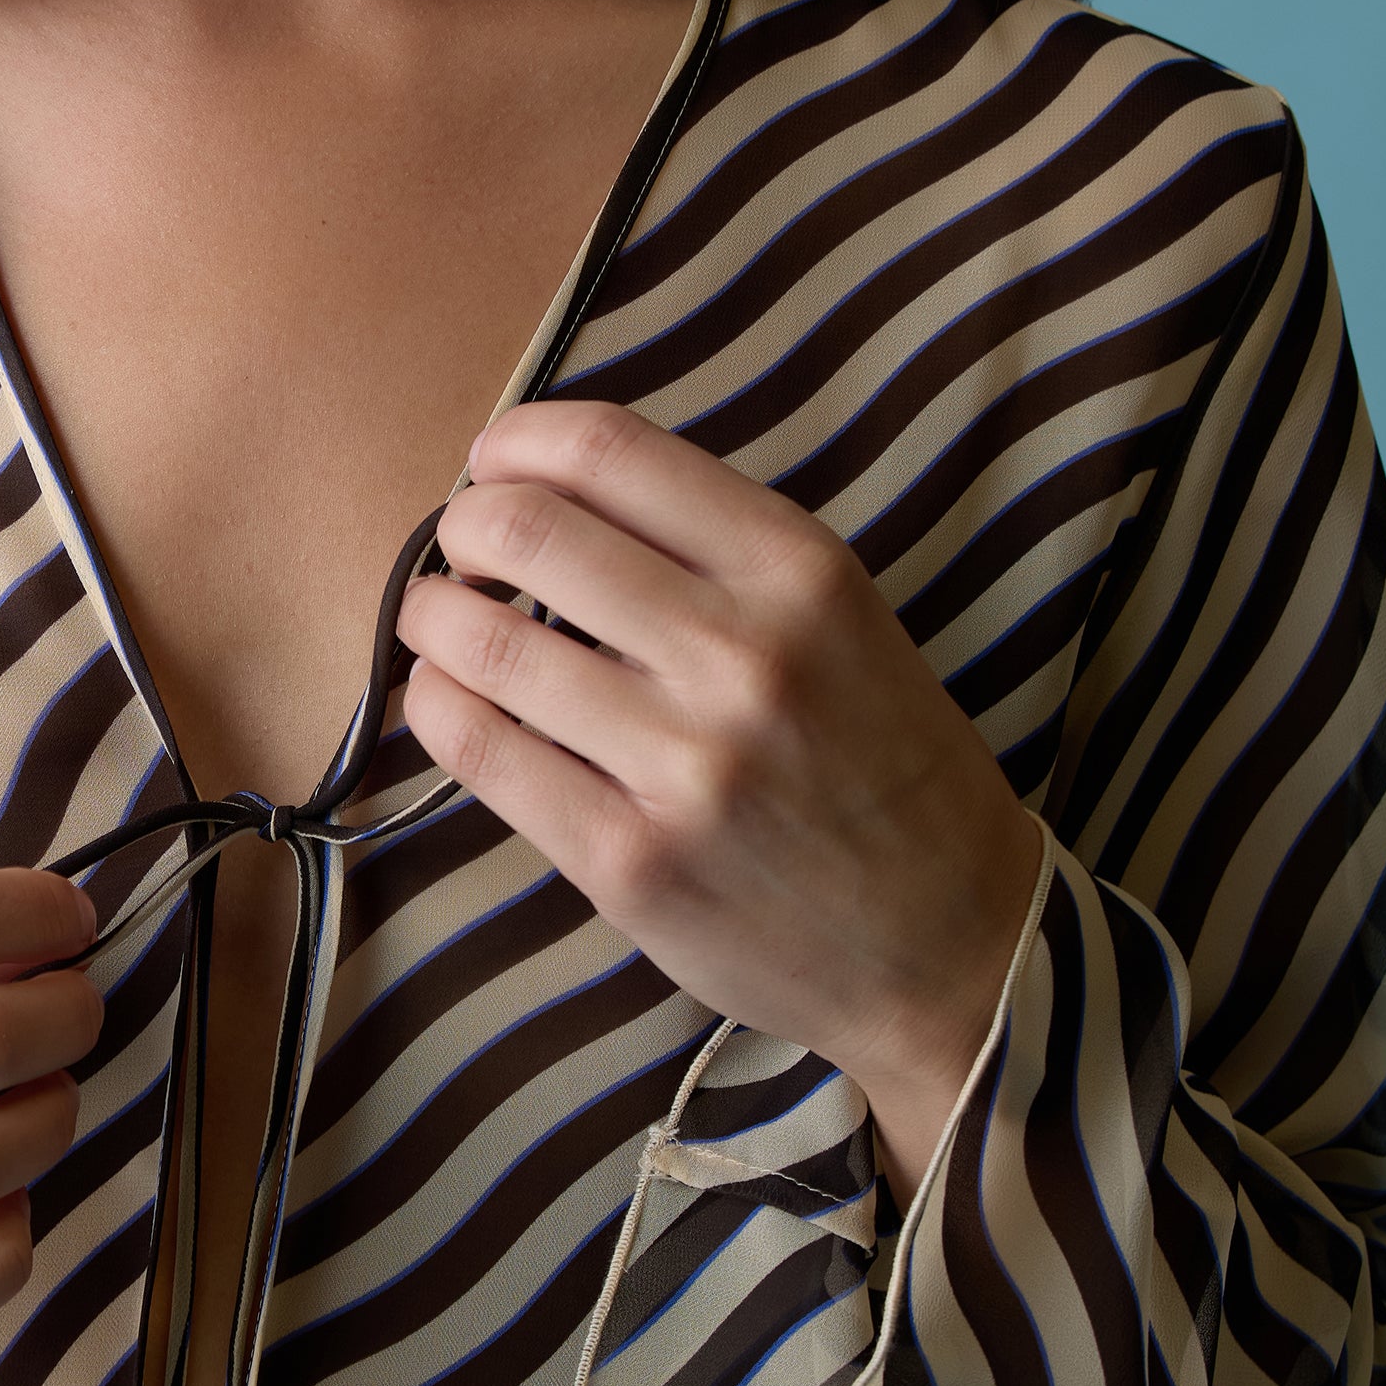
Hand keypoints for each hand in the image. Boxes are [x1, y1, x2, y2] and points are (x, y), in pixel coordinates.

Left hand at [393, 402, 1045, 1195]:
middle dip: (464, 526)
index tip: (496, 462)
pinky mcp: (629, 862)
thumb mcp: (843, 618)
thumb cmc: (882, 767)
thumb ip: (714, 552)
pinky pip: (481, 753)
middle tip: (463, 549)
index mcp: (801, 571)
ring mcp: (684, 765)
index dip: (519, 441)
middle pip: (525, 531)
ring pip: (482, 644)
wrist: (952, 944)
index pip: (609, 451)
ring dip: (432, 616)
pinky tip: (447, 698)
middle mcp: (743, 655)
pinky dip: (438, 706)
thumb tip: (546, 490)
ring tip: (440, 622)